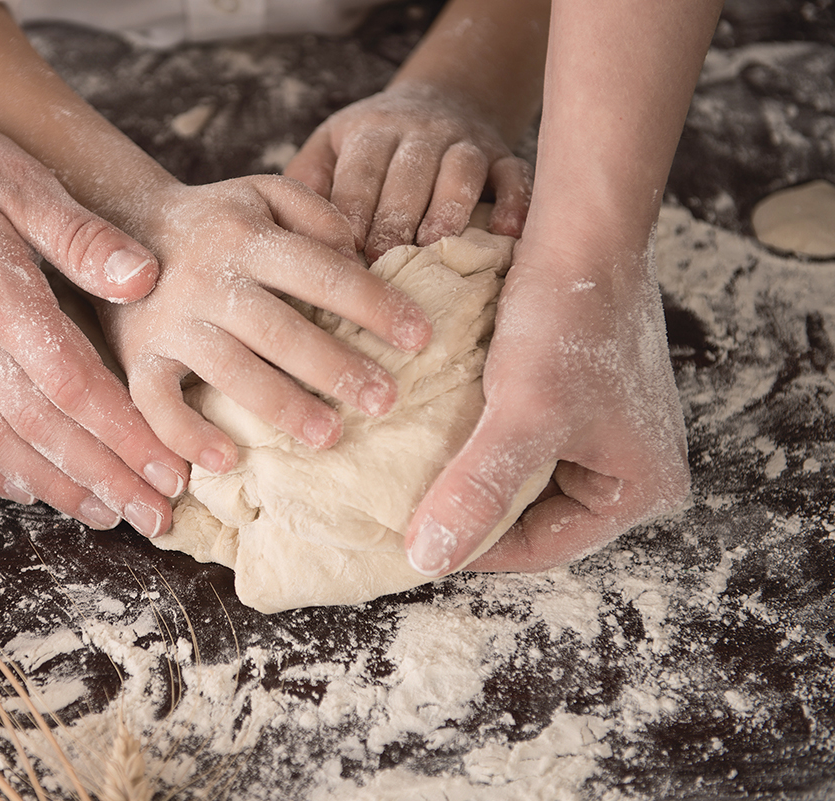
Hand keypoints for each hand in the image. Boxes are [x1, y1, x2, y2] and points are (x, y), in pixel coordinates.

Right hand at [0, 101, 188, 535]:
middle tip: (160, 517)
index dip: (124, 435)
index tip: (172, 471)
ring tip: (114, 517)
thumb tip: (146, 278)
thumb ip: (83, 236)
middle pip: (44, 431)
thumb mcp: (22, 180)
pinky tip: (34, 492)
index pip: (72, 385)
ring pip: (2, 445)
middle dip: (107, 479)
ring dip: (61, 489)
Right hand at [99, 176, 433, 472]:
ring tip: (329, 436)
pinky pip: (158, 404)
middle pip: (279, 328)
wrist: (116, 227)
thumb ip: (315, 214)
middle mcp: (208, 280)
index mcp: (247, 237)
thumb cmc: (213, 221)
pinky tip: (228, 462)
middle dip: (335, 365)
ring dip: (280, 406)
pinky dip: (188, 436)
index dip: (374, 302)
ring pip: (228, 370)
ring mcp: (169, 323)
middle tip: (385, 400)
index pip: (321, 271)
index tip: (421, 336)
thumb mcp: (261, 193)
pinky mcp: (137, 358)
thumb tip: (362, 255)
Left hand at [285, 84, 531, 262]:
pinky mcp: (503, 155)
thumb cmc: (370, 144)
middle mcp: (421, 131)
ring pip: (461, 171)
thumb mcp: (330, 145)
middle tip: (383, 261)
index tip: (343, 253)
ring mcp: (466, 142)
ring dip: (449, 208)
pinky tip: (508, 234)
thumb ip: (307, 181)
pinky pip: (515, 175)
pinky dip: (515, 202)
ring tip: (435, 246)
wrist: (439, 99)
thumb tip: (285, 233)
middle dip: (396, 217)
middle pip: (409, 173)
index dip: (354, 210)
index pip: (361, 171)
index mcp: (372, 130)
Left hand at [405, 233, 689, 575]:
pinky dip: (473, 444)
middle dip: (470, 515)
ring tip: (410, 483)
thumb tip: (428, 558)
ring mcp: (599, 435)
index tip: (410, 546)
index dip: (474, 549)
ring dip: (467, 478)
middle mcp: (627, 469)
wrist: (581, 231)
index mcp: (641, 489)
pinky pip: (514, 443)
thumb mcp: (523, 413)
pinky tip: (430, 441)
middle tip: (404, 519)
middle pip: (531, 518)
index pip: (544, 548)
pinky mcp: (570, 403)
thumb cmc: (569, 318)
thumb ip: (479, 488)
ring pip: (517, 480)